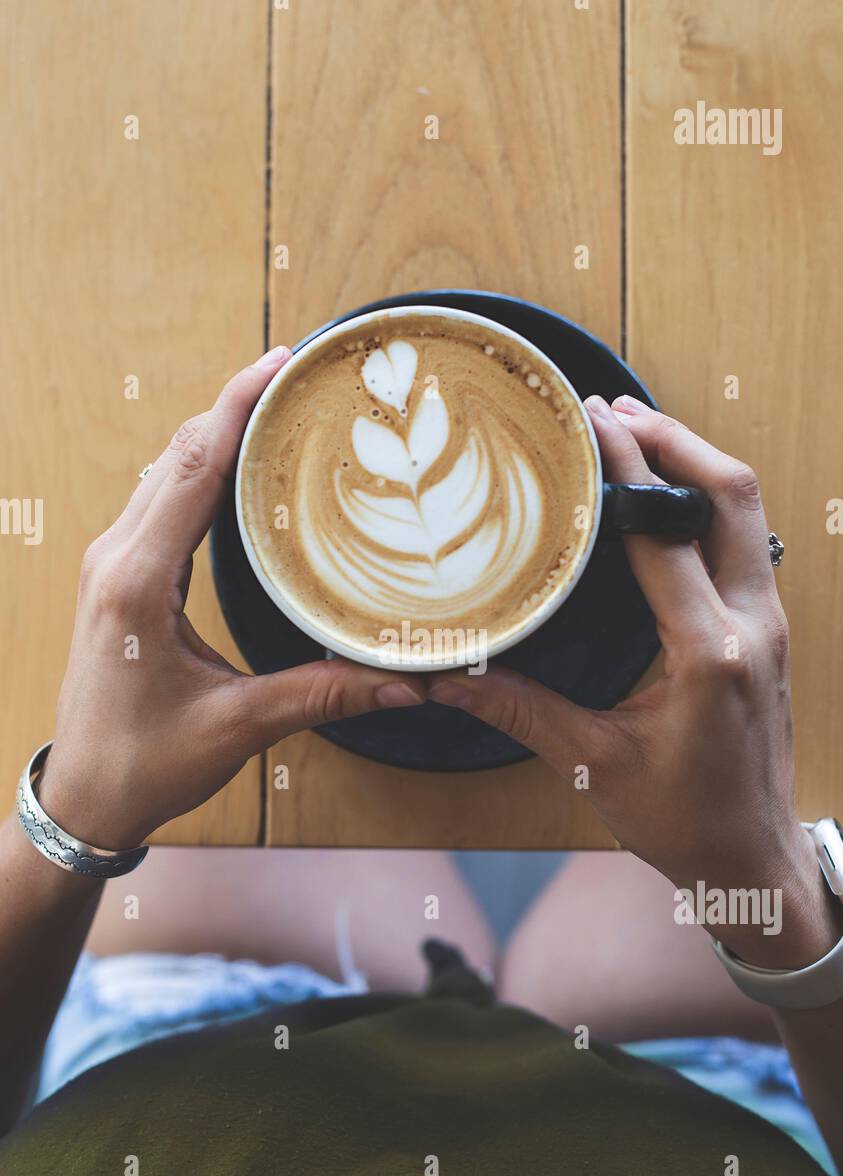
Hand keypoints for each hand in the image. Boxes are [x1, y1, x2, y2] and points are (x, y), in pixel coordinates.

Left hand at [38, 348, 424, 849]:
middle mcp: (117, 559)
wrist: (86, 795)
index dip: (236, 407)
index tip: (280, 363)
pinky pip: (159, 499)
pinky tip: (238, 466)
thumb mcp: (238, 725)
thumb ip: (323, 694)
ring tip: (276, 406)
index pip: (190, 469)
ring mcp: (113, 564)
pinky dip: (200, 469)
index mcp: (138, 582)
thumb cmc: (146, 762)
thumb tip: (405, 683)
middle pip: (176, 454)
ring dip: (216, 432)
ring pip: (164, 471)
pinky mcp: (119, 577)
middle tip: (298, 373)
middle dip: (234, 405)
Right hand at [429, 396, 833, 965]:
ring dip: (697, 464)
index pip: (666, 534)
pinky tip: (665, 498)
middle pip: (732, 495)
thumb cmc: (687, 820)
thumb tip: (448, 678)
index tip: (592, 424)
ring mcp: (770, 626)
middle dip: (677, 440)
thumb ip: (521, 711)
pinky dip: (708, 502)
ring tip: (638, 434)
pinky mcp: (768, 632)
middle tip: (615, 410)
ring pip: (747, 513)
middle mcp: (752, 626)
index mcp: (710, 654)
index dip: (630, 469)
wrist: (754, 859)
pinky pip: (745, 542)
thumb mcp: (595, 764)